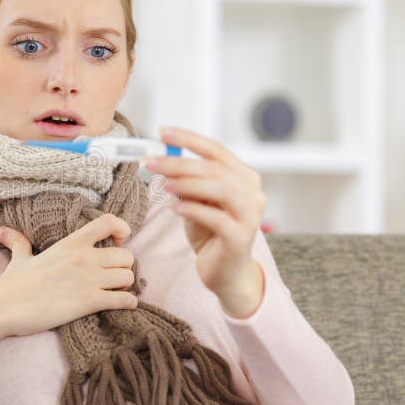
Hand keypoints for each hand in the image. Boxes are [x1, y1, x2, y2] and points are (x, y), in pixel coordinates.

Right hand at [0, 213, 138, 337]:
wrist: (4, 308)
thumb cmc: (12, 284)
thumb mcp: (19, 258)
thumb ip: (18, 241)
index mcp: (70, 243)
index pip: (108, 222)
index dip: (121, 229)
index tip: (118, 240)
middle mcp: (83, 258)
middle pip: (126, 255)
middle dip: (124, 267)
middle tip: (114, 275)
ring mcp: (88, 280)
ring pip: (129, 276)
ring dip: (126, 285)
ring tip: (115, 291)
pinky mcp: (89, 302)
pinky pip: (125, 299)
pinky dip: (128, 303)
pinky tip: (121, 305)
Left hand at [143, 126, 265, 317]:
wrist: (226, 272)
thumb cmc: (210, 232)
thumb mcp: (196, 201)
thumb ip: (186, 182)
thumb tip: (161, 160)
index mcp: (244, 178)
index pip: (217, 150)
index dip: (189, 139)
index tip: (162, 132)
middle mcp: (253, 193)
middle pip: (215, 168)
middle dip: (179, 162)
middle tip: (151, 161)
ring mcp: (250, 216)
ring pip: (219, 188)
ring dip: (187, 183)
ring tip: (162, 183)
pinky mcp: (240, 238)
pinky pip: (216, 218)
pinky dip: (192, 209)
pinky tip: (174, 208)